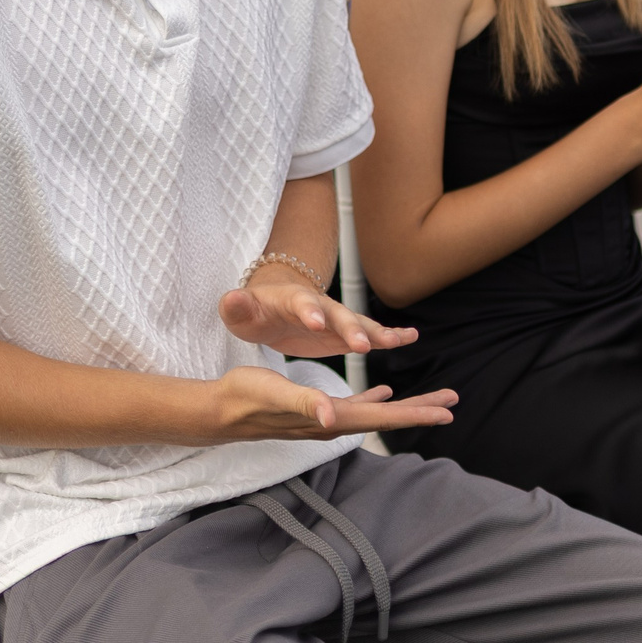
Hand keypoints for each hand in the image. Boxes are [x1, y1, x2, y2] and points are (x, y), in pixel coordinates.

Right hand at [203, 364, 456, 442]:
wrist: (222, 410)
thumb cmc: (247, 397)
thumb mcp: (276, 392)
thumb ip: (304, 403)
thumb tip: (330, 414)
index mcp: (330, 418)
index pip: (382, 419)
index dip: (415, 414)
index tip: (447, 411)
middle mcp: (333, 422)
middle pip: (387, 419)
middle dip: (420, 410)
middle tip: (453, 402)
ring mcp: (325, 418)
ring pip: (375, 412)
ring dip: (403, 407)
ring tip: (431, 400)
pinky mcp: (316, 410)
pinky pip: (354, 406)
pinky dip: (373, 401)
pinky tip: (383, 394)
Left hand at [217, 265, 418, 358]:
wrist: (271, 305)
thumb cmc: (254, 310)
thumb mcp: (239, 311)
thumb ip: (236, 306)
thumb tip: (231, 299)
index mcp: (291, 301)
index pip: (301, 303)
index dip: (308, 311)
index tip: (317, 322)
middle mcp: (319, 306)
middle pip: (337, 315)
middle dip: (349, 328)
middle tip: (361, 343)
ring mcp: (335, 319)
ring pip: (359, 324)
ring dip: (377, 333)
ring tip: (399, 340)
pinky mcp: (345, 333)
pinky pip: (370, 333)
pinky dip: (389, 334)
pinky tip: (410, 337)